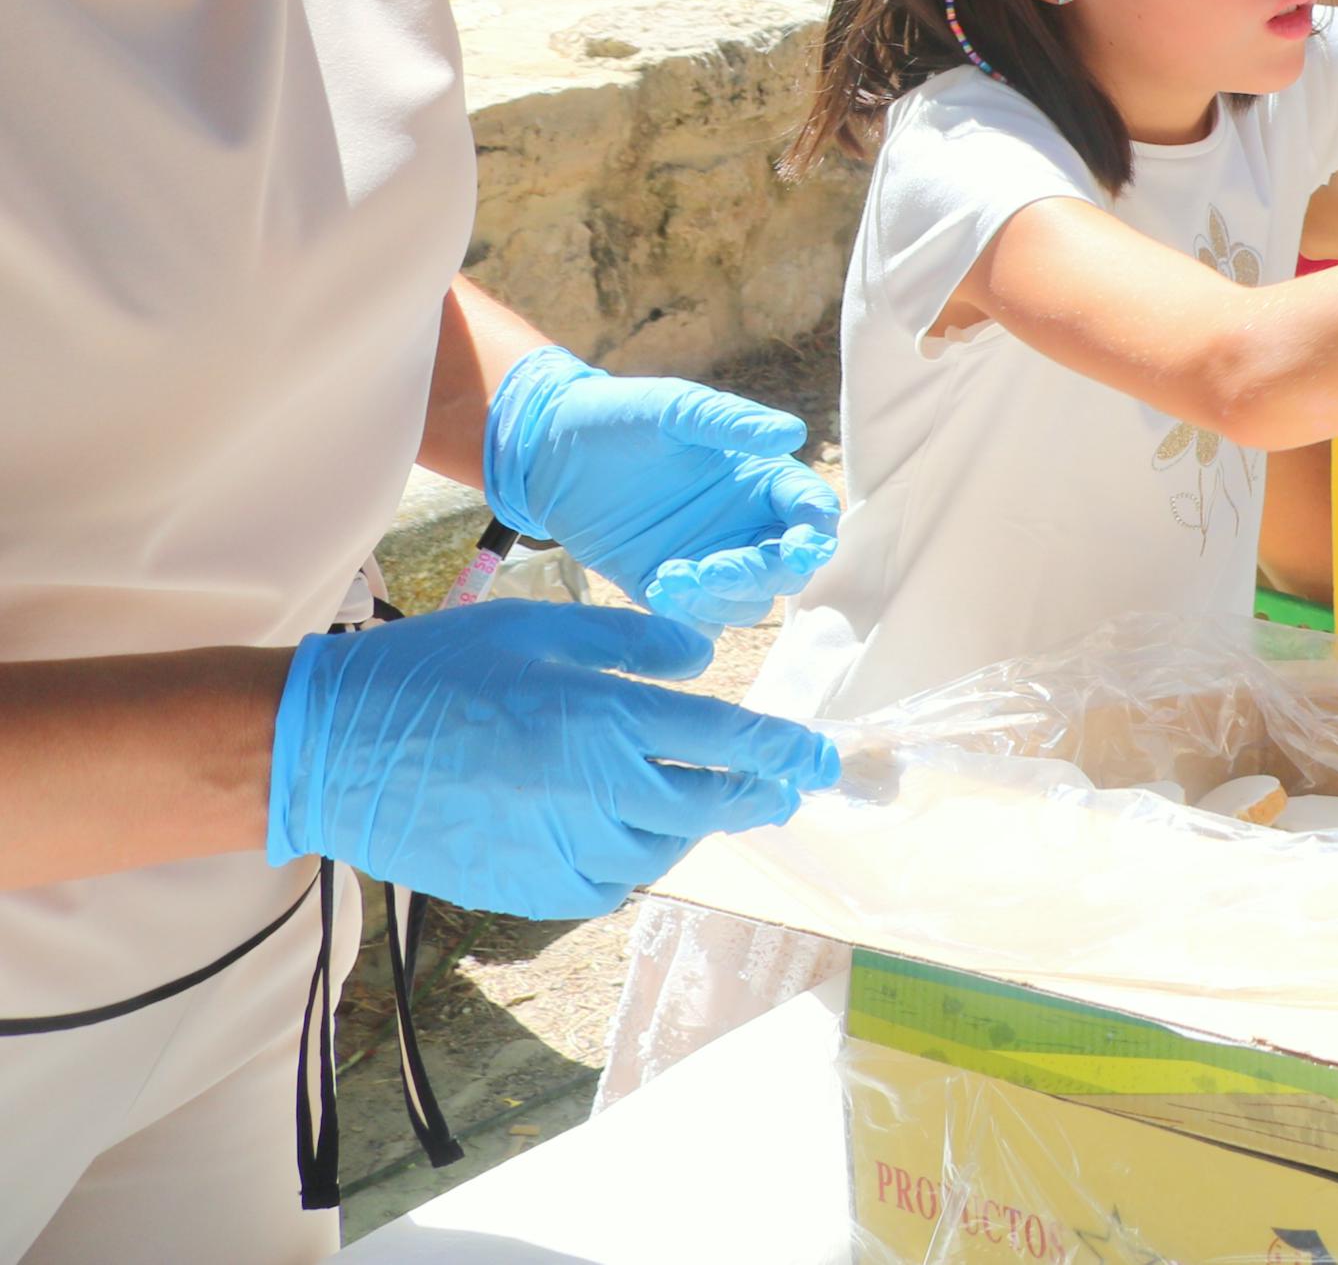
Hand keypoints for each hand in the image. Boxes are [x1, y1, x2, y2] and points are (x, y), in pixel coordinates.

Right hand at [265, 601, 837, 916]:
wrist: (333, 750)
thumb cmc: (438, 670)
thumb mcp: (545, 628)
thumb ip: (636, 643)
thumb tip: (703, 660)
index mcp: (611, 720)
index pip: (732, 744)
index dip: (788, 754)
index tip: (824, 761)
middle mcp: (600, 793)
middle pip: (713, 805)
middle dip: (759, 795)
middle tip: (784, 787)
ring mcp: (564, 849)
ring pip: (667, 847)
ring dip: (696, 824)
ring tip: (709, 802)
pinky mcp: (528, 888)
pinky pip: (611, 882)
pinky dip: (638, 858)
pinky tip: (635, 834)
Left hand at [481, 351, 839, 631]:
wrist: (545, 451)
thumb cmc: (617, 418)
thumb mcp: (675, 410)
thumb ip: (733, 422)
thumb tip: (792, 432)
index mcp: (759, 480)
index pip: (810, 512)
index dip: (815, 533)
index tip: (799, 547)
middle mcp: (743, 525)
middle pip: (786, 570)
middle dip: (761, 576)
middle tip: (713, 568)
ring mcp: (707, 559)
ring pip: (746, 604)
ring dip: (721, 599)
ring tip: (672, 576)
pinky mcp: (666, 588)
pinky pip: (698, 621)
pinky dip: (688, 618)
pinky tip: (658, 588)